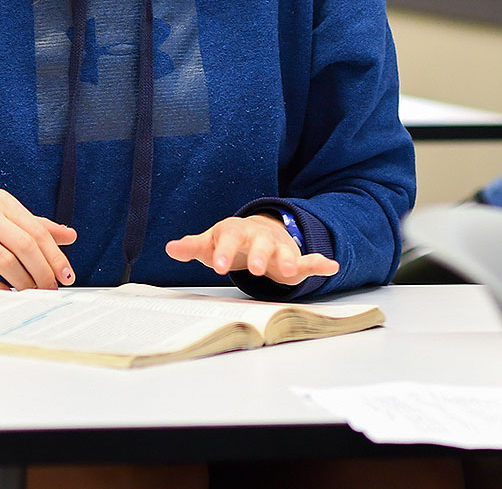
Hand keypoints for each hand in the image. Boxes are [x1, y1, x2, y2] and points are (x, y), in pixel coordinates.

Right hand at [0, 190, 76, 291]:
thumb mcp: (7, 214)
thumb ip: (38, 226)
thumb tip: (70, 236)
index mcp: (2, 201)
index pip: (36, 230)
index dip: (54, 256)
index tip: (66, 276)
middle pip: (22, 246)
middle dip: (42, 272)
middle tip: (50, 288)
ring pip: (2, 261)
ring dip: (22, 282)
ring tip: (32, 292)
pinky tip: (7, 293)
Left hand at [165, 214, 338, 284]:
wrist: (254, 232)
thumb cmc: (227, 242)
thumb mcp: (208, 244)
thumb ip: (192, 247)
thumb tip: (171, 248)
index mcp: (234, 231)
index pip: (227, 238)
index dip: (222, 252)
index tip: (217, 268)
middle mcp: (257, 235)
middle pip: (257, 242)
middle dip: (256, 255)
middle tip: (253, 270)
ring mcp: (277, 245)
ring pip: (282, 251)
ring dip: (286, 259)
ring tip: (287, 271)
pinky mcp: (293, 257)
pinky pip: (308, 260)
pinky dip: (320, 262)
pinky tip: (330, 266)